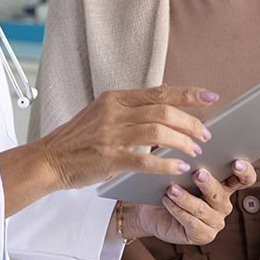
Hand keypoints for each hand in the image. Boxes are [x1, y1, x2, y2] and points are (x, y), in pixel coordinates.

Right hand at [37, 84, 217, 190]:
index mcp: (114, 98)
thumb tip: (163, 101)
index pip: (159, 92)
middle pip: (163, 111)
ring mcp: (110, 135)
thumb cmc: (77, 140)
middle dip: (190, 122)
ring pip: (157, 133)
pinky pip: (144, 160)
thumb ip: (129, 108)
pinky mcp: (108, 158)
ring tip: (194, 151)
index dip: (188, 93)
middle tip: (205, 134)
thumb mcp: (101, 113)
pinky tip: (178, 167)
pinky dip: (166, 164)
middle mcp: (113, 112)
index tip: (210, 96)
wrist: (48, 159)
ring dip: (182, 142)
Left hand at [125, 161, 256, 245]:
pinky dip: (177, 210)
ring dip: (185, 198)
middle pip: (220, 193)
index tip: (236, 163)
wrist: (152, 211)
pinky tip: (167, 200)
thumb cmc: (170, 185)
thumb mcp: (182, 170)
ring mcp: (215, 221)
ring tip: (171, 188)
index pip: (244, 179)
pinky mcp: (203, 235)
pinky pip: (191, 222)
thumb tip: (189, 142)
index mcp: (225, 185)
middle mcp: (223, 203)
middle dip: (208, 183)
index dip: (244, 172)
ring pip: (202, 209)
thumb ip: (192, 159)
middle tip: (197, 173)